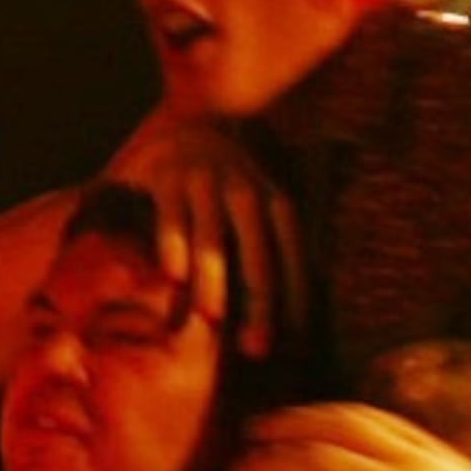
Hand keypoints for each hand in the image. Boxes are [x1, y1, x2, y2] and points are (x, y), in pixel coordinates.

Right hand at [106, 108, 298, 359]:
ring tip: (211, 319)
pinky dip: (172, 248)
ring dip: (214, 281)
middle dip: (260, 304)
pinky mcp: (168, 178)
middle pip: (258, 255)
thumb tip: (302, 317)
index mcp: (275, 201)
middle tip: (256, 349)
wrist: (188, 121)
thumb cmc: (225, 187)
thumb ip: (272, 248)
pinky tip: (170, 279)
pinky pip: (172, 220)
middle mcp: (245, 191)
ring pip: (213, 240)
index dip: (295, 296)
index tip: (295, 339)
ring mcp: (206, 183)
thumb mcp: (259, 205)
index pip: (292, 254)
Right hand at [223, 402, 470, 470]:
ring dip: (296, 424)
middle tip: (234, 467)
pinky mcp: (436, 448)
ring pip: (346, 427)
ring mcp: (423, 461)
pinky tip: (312, 417)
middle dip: (268, 459)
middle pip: (319, 459)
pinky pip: (379, 419)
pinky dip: (338, 413)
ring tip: (259, 431)